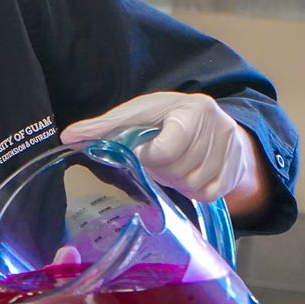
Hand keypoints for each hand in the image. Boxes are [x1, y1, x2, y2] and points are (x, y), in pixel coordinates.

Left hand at [59, 91, 254, 202]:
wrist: (211, 122)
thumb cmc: (165, 118)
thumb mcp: (137, 114)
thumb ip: (104, 126)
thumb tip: (67, 137)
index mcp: (191, 109)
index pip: (167, 149)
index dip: (148, 157)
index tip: (141, 152)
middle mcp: (218, 126)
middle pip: (180, 169)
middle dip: (161, 169)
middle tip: (156, 159)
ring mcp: (232, 148)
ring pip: (195, 184)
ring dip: (177, 181)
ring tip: (171, 165)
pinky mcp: (237, 167)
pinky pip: (210, 194)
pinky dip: (194, 190)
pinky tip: (186, 175)